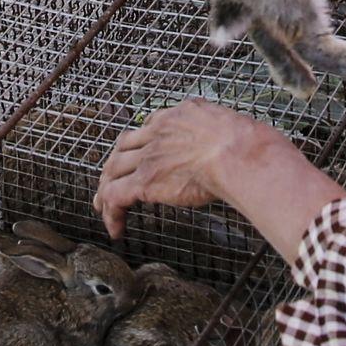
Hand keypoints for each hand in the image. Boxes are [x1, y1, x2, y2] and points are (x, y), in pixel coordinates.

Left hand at [95, 100, 263, 240]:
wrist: (234, 151)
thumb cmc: (242, 142)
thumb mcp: (224, 122)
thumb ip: (216, 127)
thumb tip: (234, 135)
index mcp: (174, 116)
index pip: (147, 129)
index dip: (138, 146)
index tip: (138, 159)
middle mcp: (156, 132)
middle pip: (122, 148)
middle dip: (113, 166)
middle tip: (108, 182)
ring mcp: (148, 156)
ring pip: (113, 172)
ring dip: (106, 190)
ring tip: (103, 208)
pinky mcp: (144, 181)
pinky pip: (116, 196)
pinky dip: (111, 212)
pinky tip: (116, 229)